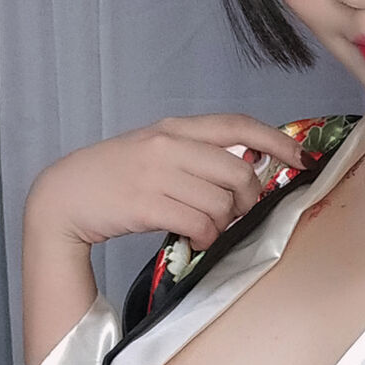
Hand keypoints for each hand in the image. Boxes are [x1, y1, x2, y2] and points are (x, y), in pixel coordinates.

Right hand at [24, 112, 309, 254]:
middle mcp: (169, 145)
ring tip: (206, 230)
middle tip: (235, 215)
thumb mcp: (154, 152)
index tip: (300, 159)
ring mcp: (156, 174)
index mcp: (174, 129)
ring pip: (221, 202)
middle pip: (239, 171)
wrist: (64, 196)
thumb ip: (195, 155)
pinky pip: (199, 223)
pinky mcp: (146, 204)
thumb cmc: (113, 178)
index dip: (276, 141)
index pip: (237, 125)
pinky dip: (205, 237)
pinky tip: (193, 239)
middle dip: (248, 200)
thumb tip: (248, 171)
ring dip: (223, 224)